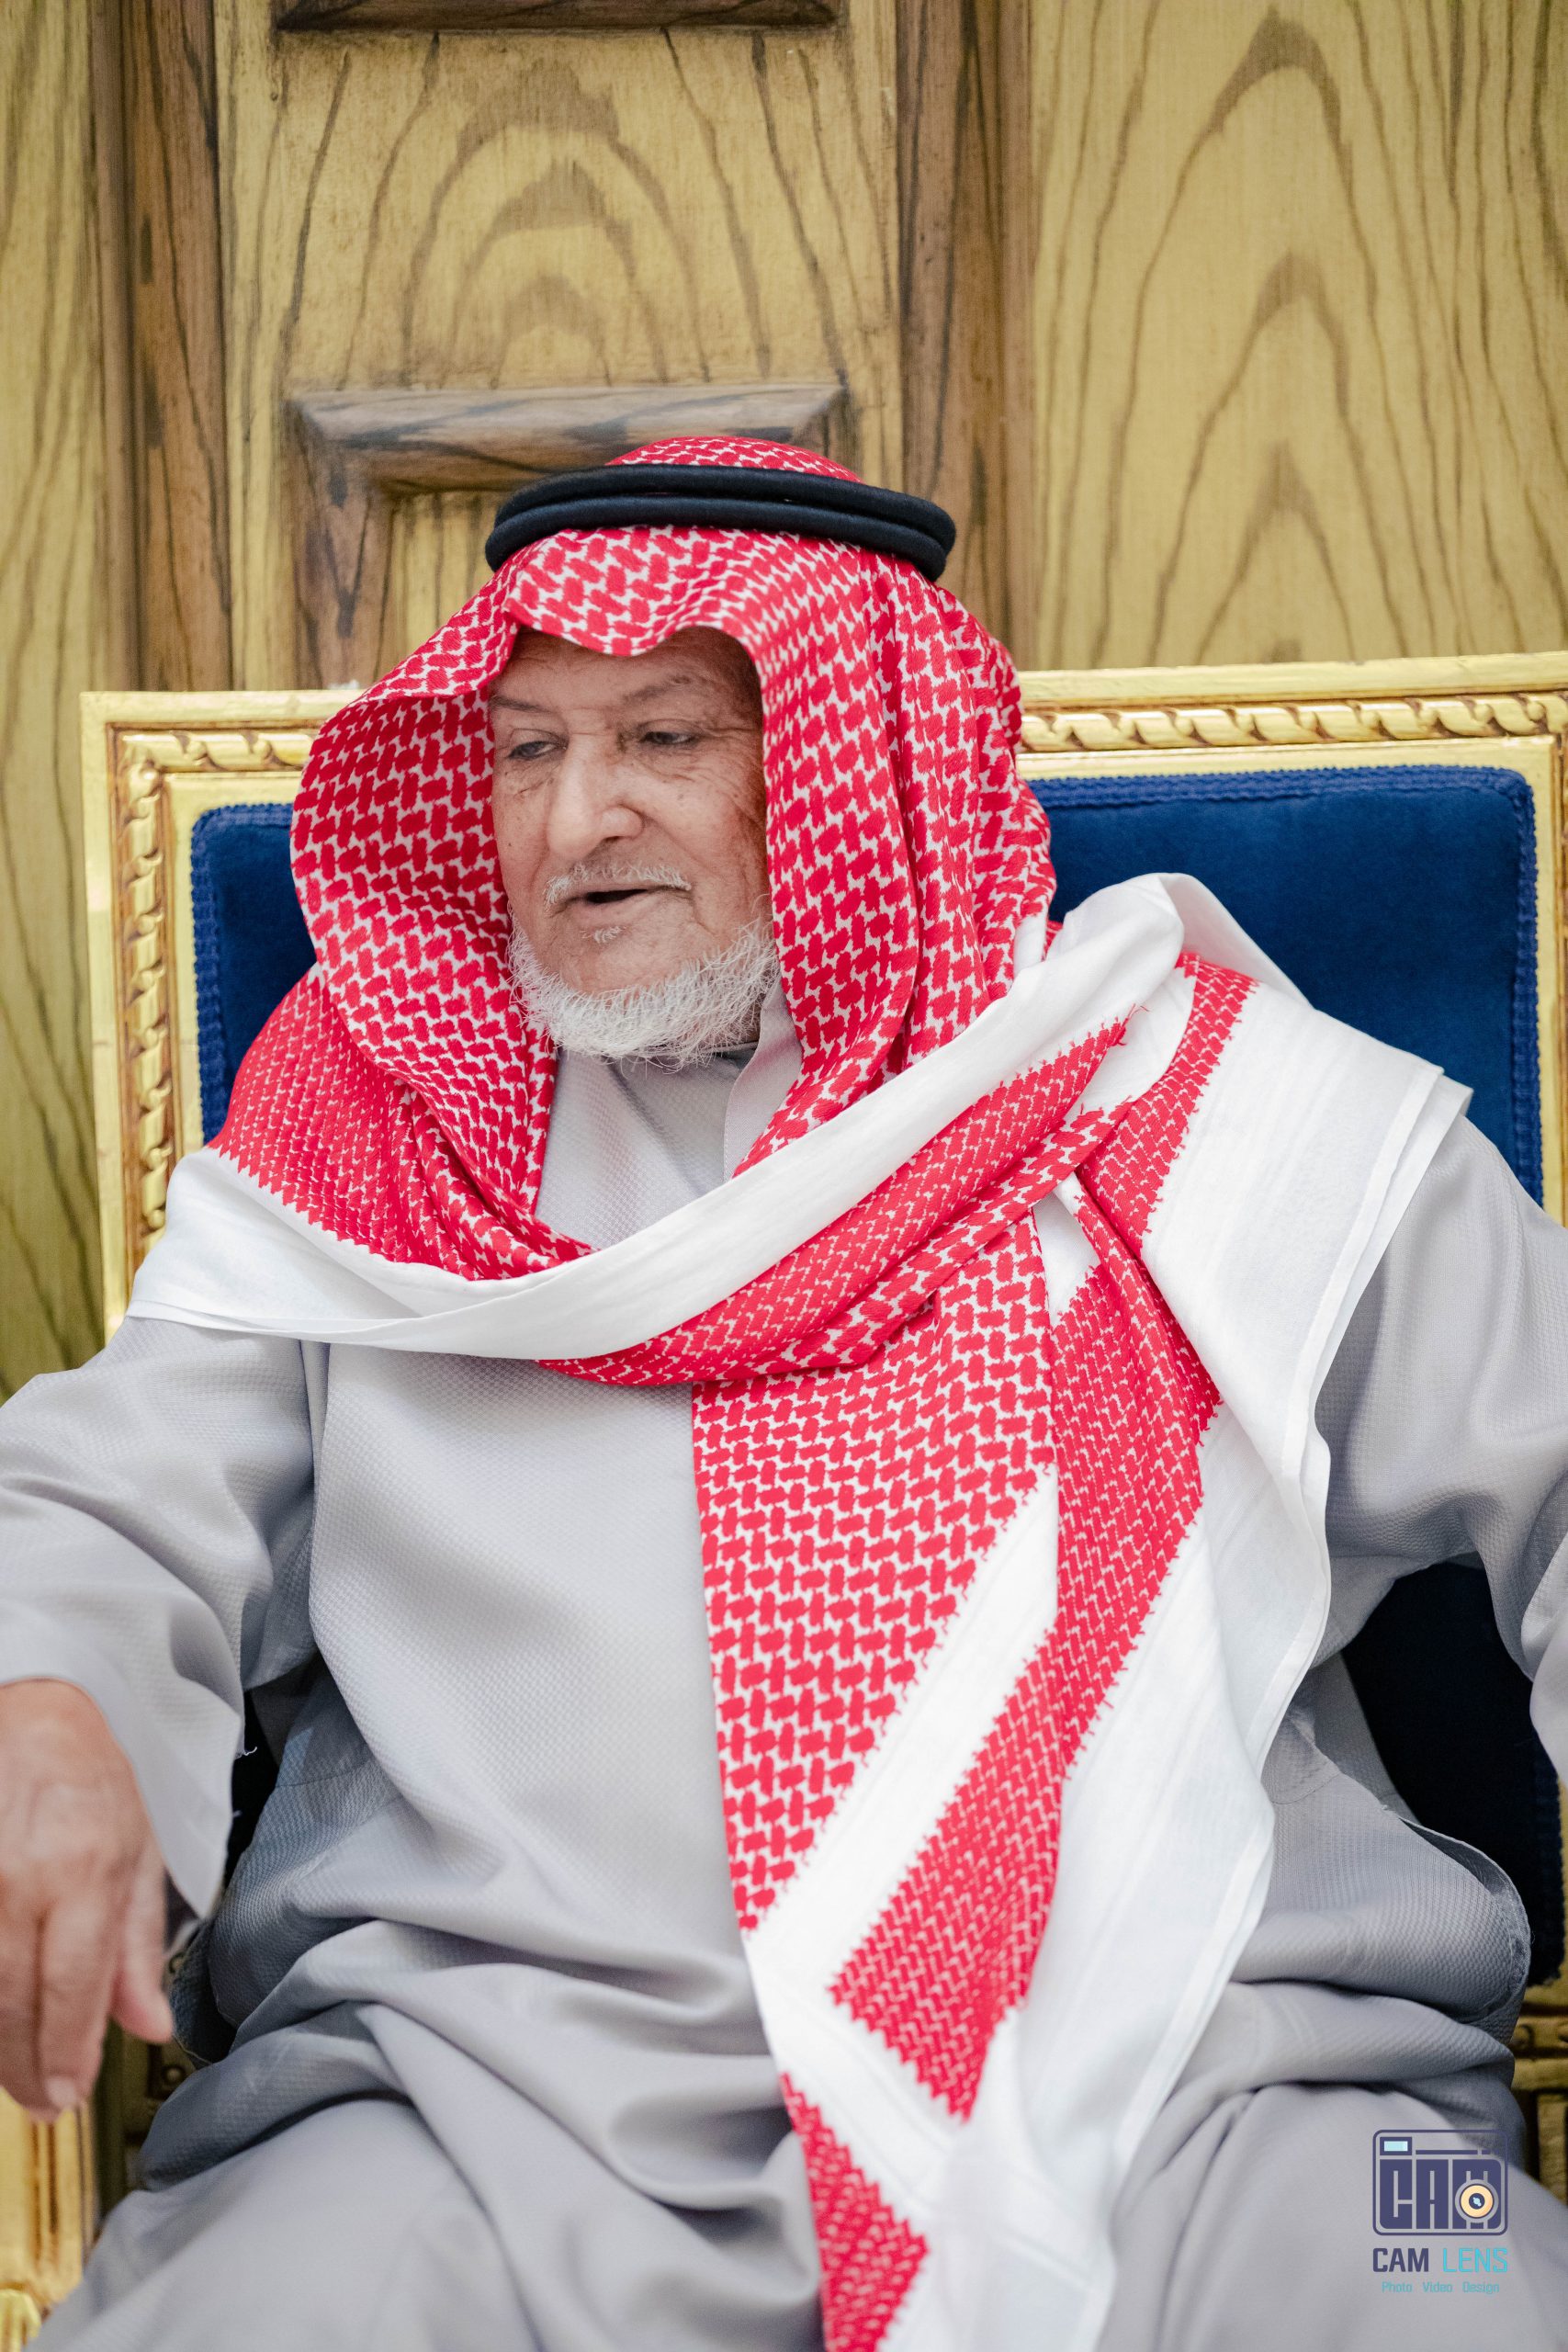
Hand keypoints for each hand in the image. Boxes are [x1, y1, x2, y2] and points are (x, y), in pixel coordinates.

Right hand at [0, 1680, 173, 2121]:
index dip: (67, 2050)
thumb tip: (152, 2024)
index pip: (73, 1983)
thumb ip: (140, 1945)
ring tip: (15, 2074)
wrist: (33, 1713)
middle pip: (13, 1996)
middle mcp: (22, 1876)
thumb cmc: (88, 1779)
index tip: (66, 2093)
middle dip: (25, 2064)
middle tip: (40, 2101)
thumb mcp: (138, 1852)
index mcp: (85, 1869)